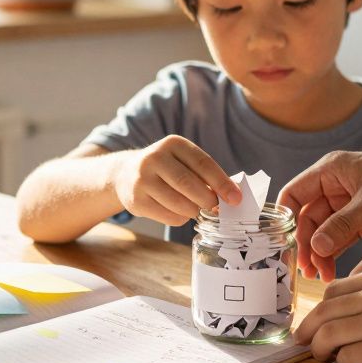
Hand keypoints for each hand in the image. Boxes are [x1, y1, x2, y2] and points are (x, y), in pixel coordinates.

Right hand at [112, 136, 239, 224]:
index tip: (236, 199)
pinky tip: (179, 213)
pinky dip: (180, 219)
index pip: (203, 163)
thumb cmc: (167, 170)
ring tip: (196, 210)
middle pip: (188, 183)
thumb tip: (232, 196)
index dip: (222, 182)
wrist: (126, 174)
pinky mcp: (136, 200)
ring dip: (194, 211)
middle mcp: (155, 157)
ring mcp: (142, 179)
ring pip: (178, 203)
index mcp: (173, 144)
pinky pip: (167, 216)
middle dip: (208, 200)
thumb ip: (205, 175)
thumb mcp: (183, 162)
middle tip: (217, 209)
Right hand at [279, 147, 361, 282]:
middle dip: (305, 245)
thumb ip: (343, 225)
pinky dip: (335, 254)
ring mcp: (350, 205)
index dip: (284, 220)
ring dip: (319, 253)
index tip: (281, 247)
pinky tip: (332, 271)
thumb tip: (316, 247)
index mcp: (331, 171)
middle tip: (305, 272)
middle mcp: (336, 186)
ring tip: (321, 277)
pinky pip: (341, 238)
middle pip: (307, 218)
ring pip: (324, 232)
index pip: (294, 194)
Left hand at [293, 265, 361, 362]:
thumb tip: (353, 315)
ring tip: (320, 357)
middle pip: (324, 311)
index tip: (315, 321)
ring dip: (319, 348)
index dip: (320, 308)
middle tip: (302, 342)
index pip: (334, 290)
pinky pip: (348, 356)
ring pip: (329, 334)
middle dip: (308, 328)